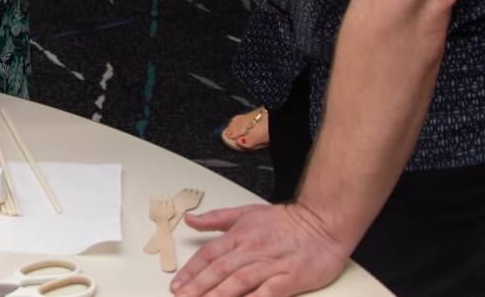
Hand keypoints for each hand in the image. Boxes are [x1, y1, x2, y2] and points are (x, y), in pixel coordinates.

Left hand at [171, 203, 350, 296]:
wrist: (323, 222)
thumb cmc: (286, 220)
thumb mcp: (246, 212)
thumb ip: (216, 219)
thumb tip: (190, 219)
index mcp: (239, 235)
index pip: (208, 255)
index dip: (190, 271)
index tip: (176, 284)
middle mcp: (251, 250)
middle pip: (218, 270)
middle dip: (197, 286)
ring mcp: (271, 265)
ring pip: (238, 282)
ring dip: (218, 295)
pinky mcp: (290, 278)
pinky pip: (268, 292)